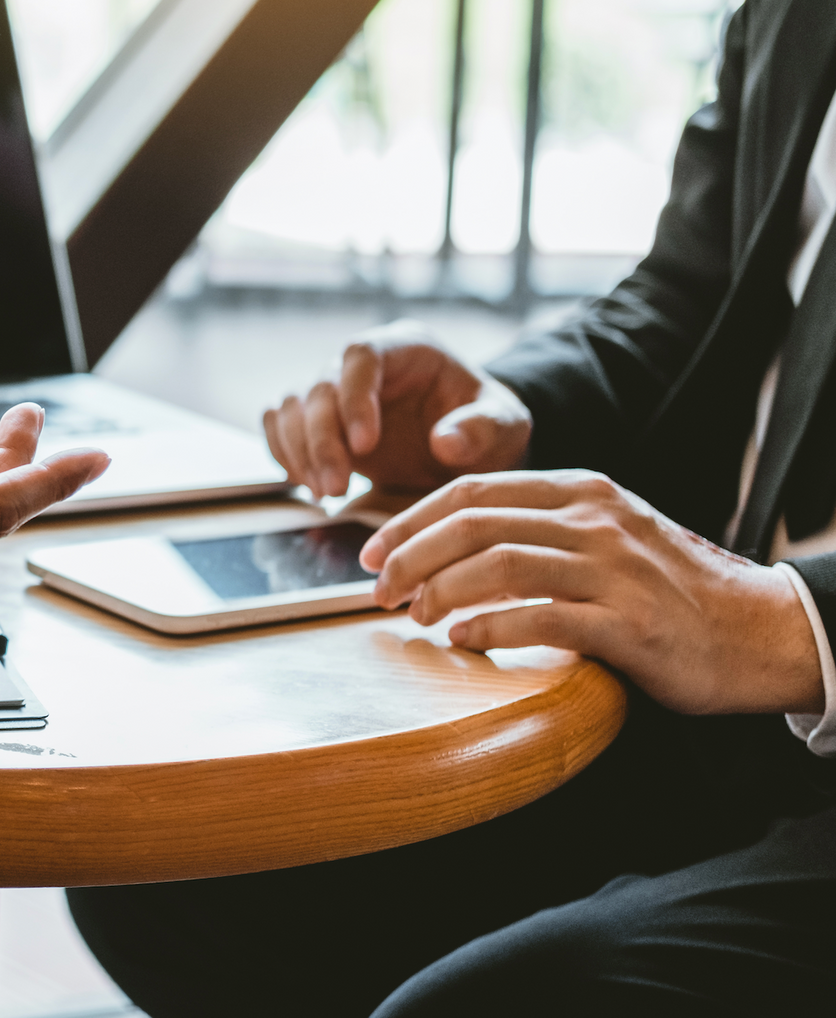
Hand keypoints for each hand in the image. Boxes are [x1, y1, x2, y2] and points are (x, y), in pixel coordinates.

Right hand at [263, 319, 531, 497]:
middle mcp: (362, 364)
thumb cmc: (488, 427)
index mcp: (406, 348)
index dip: (354, 397)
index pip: (360, 354)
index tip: (365, 445)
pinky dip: (285, 453)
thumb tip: (446, 442)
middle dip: (321, 439)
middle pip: (319, 385)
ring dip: (299, 451)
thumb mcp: (506, 425)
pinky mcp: (319, 421)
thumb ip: (484, 428)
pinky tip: (307, 483)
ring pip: (292, 406)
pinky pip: (281, 425)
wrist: (469, 447)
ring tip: (325, 491)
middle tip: (335, 487)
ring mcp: (336, 391)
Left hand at [364, 469, 822, 714]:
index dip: (410, 520)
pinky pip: (542, 619)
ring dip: (441, 592)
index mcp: (580, 491)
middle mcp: (594, 520)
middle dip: (410, 557)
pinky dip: (491, 627)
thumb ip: (537, 530)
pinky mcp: (629, 625)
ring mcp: (614, 570)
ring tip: (415, 617)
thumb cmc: (665, 589)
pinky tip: (461, 640)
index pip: (471, 490)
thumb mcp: (603, 536)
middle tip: (377, 592)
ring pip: (500, 565)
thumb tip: (446, 548)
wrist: (758, 630)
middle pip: (474, 524)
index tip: (372, 552)